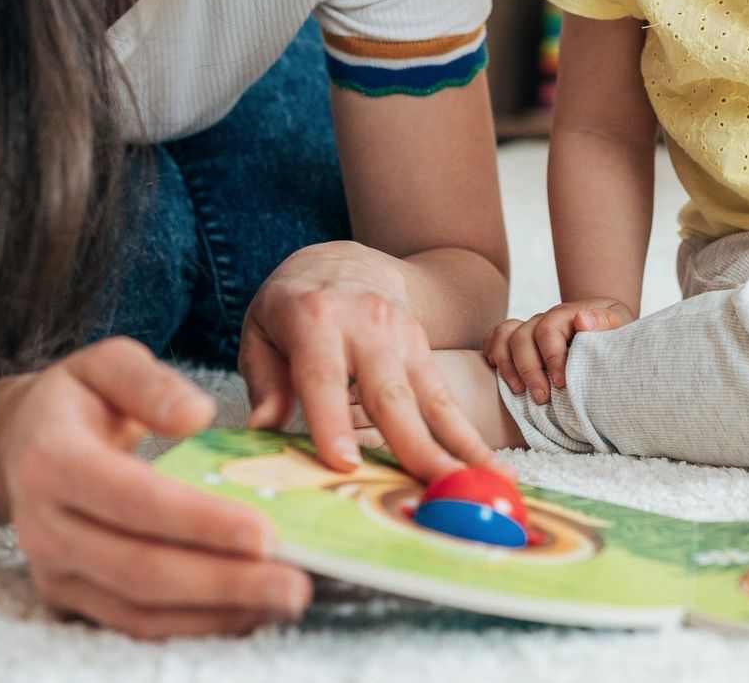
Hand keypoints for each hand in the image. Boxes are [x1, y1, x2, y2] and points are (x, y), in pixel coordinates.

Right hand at [0, 338, 309, 638]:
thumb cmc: (76, 399)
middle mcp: (45, 526)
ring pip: (139, 609)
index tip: (263, 532)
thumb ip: (150, 383)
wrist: (16, 445)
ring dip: (216, 612)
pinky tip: (247, 612)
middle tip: (295, 583)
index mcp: (52, 461)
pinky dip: (194, 624)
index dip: (198, 521)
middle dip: (223, 582)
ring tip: (284, 600)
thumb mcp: (106, 363)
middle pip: (140, 568)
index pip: (132, 499)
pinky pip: (135, 623)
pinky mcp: (70, 597)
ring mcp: (54, 570)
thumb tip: (197, 416)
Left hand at [237, 240, 495, 479]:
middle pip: (390, 392)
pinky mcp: (424, 350)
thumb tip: (262, 431)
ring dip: (459, 445)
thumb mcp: (260, 332)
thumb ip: (264, 382)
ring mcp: (404, 336)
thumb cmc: (292, 306)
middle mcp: (367, 324)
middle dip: (414, 444)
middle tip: (435, 488)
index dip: (332, 420)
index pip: (324, 375)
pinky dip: (467, 436)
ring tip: (485, 483)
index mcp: (314, 318)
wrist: (343, 261)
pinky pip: (445, 399)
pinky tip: (488, 468)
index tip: (344, 464)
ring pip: (431, 397)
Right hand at [481, 298, 636, 403]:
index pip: (549, 330)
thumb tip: (581, 320)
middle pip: (522, 337)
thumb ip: (607, 320)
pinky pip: (496, 337)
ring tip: (519, 392)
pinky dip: (493, 353)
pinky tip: (500, 376)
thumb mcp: (621, 322)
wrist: (605, 325)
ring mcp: (530, 328)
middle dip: (529, 370)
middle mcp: (544, 319)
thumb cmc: (614, 329)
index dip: (552, 358)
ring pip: (505, 337)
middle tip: (542, 398)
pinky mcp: (519, 339)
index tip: (562, 384)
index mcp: (567, 314)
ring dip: (508, 366)